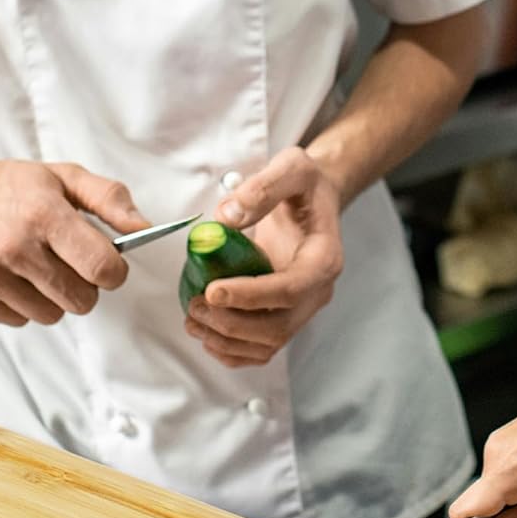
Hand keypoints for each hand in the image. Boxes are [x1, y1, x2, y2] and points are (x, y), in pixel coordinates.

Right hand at [0, 159, 149, 326]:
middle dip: (85, 286)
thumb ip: (109, 199)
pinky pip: (20, 320)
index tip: (106, 264)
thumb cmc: (8, 187)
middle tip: (68, 263)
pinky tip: (11, 275)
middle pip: (81, 300)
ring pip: (52, 315)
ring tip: (36, 267)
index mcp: (43, 214)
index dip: (114, 272)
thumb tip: (143, 227)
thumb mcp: (62, 177)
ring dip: (53, 297)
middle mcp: (14, 246)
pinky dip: (23, 304)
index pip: (102, 268)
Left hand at [183, 147, 343, 366]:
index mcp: (324, 259)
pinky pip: (261, 347)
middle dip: (232, 323)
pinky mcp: (285, 315)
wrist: (315, 200)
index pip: (291, 289)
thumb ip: (262, 188)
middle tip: (194, 305)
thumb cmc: (305, 186)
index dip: (251, 296)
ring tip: (192, 319)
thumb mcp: (291, 167)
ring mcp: (302, 308)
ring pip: (269, 343)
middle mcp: (317, 291)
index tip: (213, 290)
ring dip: (227, 340)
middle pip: (279, 327)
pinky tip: (206, 334)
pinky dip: (232, 350)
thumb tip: (227, 217)